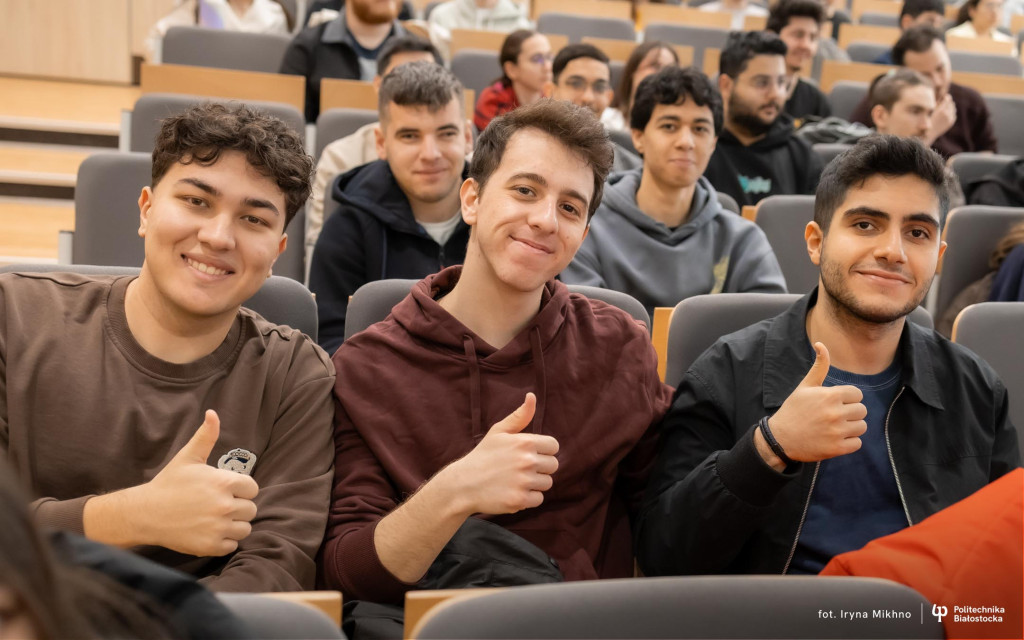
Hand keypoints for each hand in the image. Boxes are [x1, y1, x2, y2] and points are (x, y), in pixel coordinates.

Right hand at [134, 410, 259, 555]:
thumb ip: (206, 435)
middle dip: (238, 507)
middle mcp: (225, 506)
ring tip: (216, 519)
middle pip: (250, 509)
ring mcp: (218, 528)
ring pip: (244, 528)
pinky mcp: (211, 546)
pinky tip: (209, 531)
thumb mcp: (188, 457)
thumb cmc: (169, 484)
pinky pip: (232, 545)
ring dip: (234, 525)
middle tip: (218, 505)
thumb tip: (213, 413)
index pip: (252, 488)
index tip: (227, 491)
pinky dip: (224, 541)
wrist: (145, 513)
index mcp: (224, 483)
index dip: (241, 489)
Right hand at [441, 393, 558, 514]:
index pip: (554, 446)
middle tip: (520, 469)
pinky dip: (528, 498)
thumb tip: (532, 396)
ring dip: (534, 483)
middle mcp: (527, 461)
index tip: (530, 455)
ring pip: (547, 483)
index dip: (543, 451)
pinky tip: (513, 491)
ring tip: (515, 480)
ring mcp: (524, 482)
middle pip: (553, 465)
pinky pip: (538, 499)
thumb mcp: (499, 432)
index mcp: (525, 442)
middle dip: (540, 468)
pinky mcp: (520, 500)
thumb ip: (519, 416)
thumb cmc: (483, 455)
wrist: (463, 484)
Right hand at [761, 343, 866, 464]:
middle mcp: (835, 413)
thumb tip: (820, 344)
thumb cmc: (794, 410)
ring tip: (836, 428)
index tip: (835, 403)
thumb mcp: (805, 387)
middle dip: (850, 413)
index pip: (857, 394)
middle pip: (862, 410)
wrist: (780, 438)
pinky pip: (858, 443)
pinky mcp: (837, 448)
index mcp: (830, 395)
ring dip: (852, 428)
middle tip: (834, 417)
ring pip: (862, 427)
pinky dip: (849, 442)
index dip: (847, 398)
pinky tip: (835, 439)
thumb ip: (819, 367)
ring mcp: (837, 432)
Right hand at [926, 94, 956, 143]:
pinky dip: (951, 112)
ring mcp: (950, 118)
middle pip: (951, 103)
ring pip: (954, 108)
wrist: (929, 133)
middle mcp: (947, 114)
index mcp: (941, 110)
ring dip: (950, 106)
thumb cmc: (927, 121)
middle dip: (948, 101)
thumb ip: (937, 104)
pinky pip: (954, 114)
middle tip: (944, 100)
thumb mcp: (930, 111)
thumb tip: (942, 98)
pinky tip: (947, 113)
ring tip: (945, 106)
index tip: (944, 96)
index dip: (946, 97)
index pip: (948, 99)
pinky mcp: (951, 122)